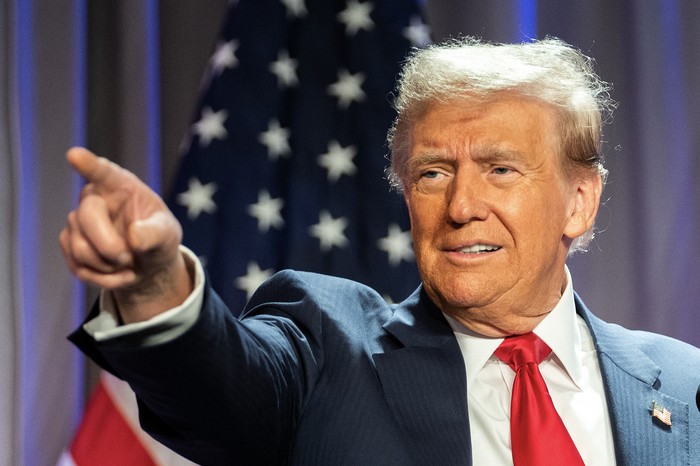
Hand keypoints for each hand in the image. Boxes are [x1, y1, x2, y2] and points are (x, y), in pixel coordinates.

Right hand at [59, 147, 191, 321]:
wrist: (147, 264)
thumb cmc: (158, 239)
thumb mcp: (167, 235)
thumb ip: (155, 234)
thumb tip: (134, 236)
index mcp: (121, 186)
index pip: (103, 172)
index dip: (89, 164)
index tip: (74, 155)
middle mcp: (94, 198)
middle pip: (86, 218)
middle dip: (110, 247)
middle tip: (129, 258)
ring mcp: (77, 221)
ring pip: (80, 248)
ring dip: (109, 266)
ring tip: (128, 264)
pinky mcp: (69, 244)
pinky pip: (78, 266)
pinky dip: (103, 278)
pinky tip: (118, 273)